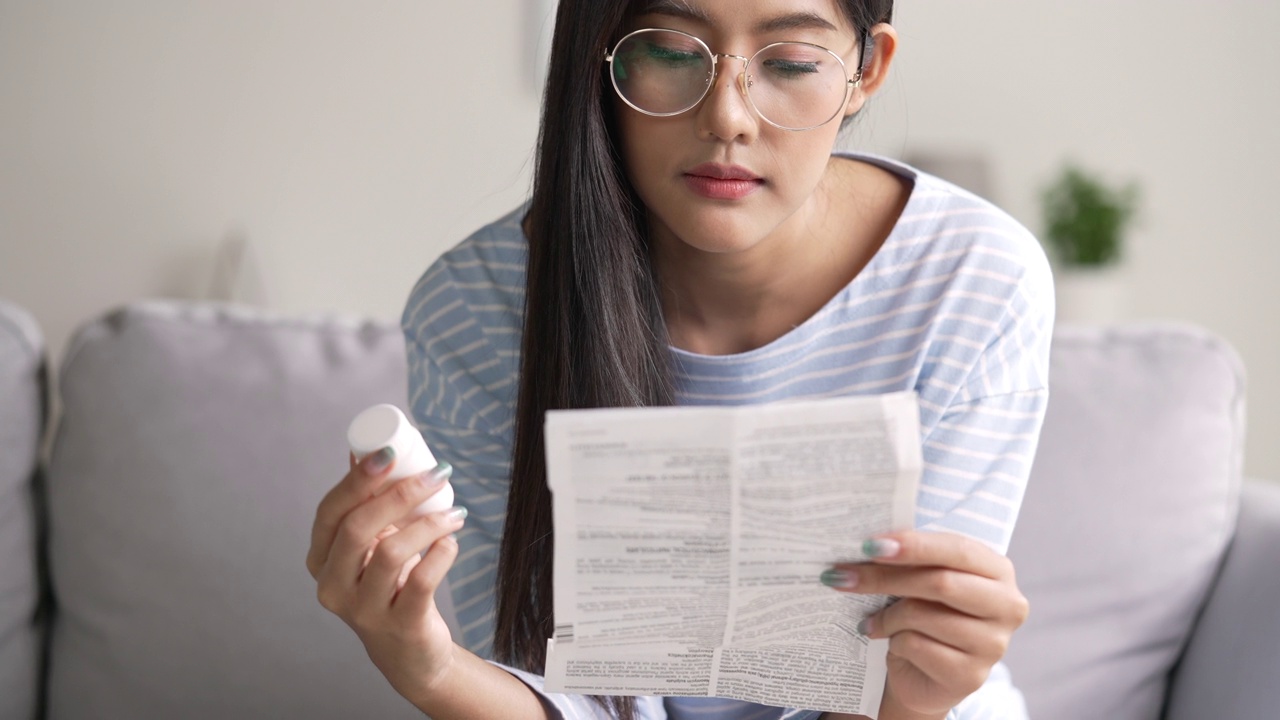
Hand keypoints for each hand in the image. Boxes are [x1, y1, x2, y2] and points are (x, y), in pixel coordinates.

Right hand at [306, 450, 466, 701]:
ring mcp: (363, 610)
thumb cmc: (391, 585)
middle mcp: (333, 586)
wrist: (410, 651)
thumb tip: (365, 448)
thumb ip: (366, 504)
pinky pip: (421, 581)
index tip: (390, 452)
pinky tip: (452, 542)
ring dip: (428, 523)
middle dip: (398, 494)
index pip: (330, 512)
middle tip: (436, 474)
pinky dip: (441, 554)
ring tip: (454, 513)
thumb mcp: (372, 545)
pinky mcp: (399, 626)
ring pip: (391, 553)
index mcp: (320, 559)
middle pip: (357, 529)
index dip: (357, 479)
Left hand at [821, 531, 1028, 717]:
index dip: (914, 545)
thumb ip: (910, 558)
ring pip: (924, 615)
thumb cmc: (925, 612)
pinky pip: (918, 646)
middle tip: (842, 576)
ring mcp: (993, 644)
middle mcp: (1007, 606)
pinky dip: (894, 641)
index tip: (870, 544)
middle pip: (940, 582)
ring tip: (871, 619)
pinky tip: (890, 643)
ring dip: (887, 615)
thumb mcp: (922, 580)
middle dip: (885, 577)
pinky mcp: (971, 675)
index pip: (957, 549)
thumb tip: (868, 543)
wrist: (926, 673)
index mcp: (998, 570)